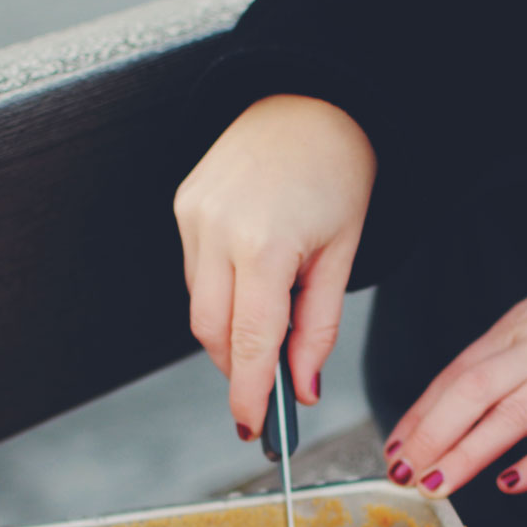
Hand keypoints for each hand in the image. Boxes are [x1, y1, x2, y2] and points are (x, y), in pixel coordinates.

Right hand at [174, 94, 376, 437]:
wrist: (311, 98)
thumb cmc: (339, 171)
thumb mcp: (343, 254)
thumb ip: (318, 327)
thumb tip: (301, 387)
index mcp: (265, 243)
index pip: (248, 341)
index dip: (248, 393)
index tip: (252, 428)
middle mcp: (217, 229)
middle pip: (213, 333)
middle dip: (239, 367)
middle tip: (270, 386)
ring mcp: (193, 216)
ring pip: (201, 307)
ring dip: (230, 331)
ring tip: (272, 320)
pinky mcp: (183, 206)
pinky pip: (196, 273)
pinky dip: (221, 295)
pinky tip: (252, 281)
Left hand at [384, 207, 526, 495]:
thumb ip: (507, 356)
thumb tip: (462, 395)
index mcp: (517, 330)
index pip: (455, 375)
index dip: (420, 414)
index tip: (394, 448)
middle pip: (471, 393)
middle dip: (430, 436)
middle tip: (402, 473)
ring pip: (512, 413)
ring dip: (468, 451)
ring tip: (437, 482)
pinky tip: (514, 481)